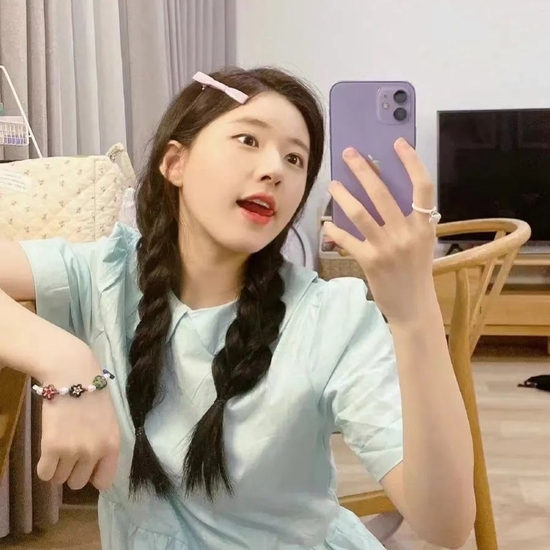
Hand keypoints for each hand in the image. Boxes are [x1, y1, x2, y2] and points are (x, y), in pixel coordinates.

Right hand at [36, 342, 119, 490]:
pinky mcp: (52, 448)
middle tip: (70, 452)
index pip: (104, 481)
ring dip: (58, 467)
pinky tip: (48, 451)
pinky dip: (44, 466)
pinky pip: (44, 474)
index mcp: (113, 445)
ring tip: (59, 446)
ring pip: (60, 479)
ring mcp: (73, 451)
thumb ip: (104, 445)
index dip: (93, 475)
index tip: (87, 466)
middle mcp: (95, 452)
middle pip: (78, 482)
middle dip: (73, 470)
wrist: (74, 375)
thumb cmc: (93, 395)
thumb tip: (96, 470)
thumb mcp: (109, 422)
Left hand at [324, 138, 436, 323]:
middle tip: (349, 154)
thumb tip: (382, 191)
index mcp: (424, 225)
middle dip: (364, 170)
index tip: (397, 143)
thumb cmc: (416, 271)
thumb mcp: (421, 242)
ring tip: (332, 184)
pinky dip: (334, 231)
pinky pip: (347, 240)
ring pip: (360, 213)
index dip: (411, 162)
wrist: (413, 306)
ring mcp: (387, 248)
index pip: (422, 186)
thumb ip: (408, 219)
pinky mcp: (370, 261)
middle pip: (382, 193)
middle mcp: (407, 233)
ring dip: (343, 196)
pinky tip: (326, 224)